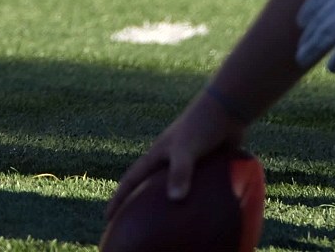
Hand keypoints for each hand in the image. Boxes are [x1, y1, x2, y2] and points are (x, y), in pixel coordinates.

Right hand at [106, 88, 244, 219]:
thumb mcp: (186, 149)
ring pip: (171, 186)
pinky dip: (192, 198)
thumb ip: (180, 172)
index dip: (119, 199)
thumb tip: (175, 199)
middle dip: (138, 203)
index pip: (131, 181)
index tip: (108, 218)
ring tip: (164, 224)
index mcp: (156, 155)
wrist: (226, 110)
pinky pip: (194, 186)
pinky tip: (198, 213)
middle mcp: (167, 159)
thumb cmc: (200, 126)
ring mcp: (186, 162)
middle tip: (132, 224)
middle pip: (147, 185)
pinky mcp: (203, 163)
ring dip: (166, 202)